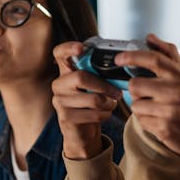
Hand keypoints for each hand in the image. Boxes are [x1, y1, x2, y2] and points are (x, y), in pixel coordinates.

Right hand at [51, 41, 122, 158]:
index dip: (69, 48)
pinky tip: (104, 114)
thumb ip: (100, 75)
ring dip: (108, 104)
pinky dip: (105, 115)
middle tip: (118, 93)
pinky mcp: (65, 117)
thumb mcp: (94, 86)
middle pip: (81, 76)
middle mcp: (59, 84)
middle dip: (105, 86)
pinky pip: (94, 114)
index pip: (60, 53)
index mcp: (66, 71)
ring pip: (93, 99)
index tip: (81, 48)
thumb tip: (120, 68)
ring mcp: (59, 100)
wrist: (82, 132)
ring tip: (110, 105)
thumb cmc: (91, 103)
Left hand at [117, 34, 179, 164]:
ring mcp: (171, 110)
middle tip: (144, 94)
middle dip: (134, 90)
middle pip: (136, 84)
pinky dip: (145, 120)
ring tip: (154, 109)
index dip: (132, 56)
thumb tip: (150, 37)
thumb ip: (169, 55)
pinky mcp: (165, 127)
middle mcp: (177, 91)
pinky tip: (158, 120)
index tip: (119, 58)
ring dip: (140, 107)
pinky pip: (140, 120)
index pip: (153, 59)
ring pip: (135, 104)